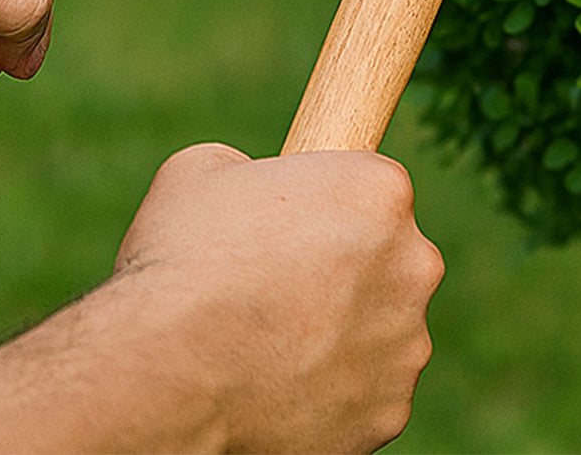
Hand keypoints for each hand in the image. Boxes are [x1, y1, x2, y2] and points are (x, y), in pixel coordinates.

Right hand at [112, 144, 442, 451]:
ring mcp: (405, 346)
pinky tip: (278, 383)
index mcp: (379, 191)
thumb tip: (251, 181)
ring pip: (380, 330)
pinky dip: (332, 391)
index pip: (374, 188)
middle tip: (281, 285)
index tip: (293, 225)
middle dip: (347, 270)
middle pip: (389, 259)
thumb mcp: (206, 168)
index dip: (328, 204)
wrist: (168, 373)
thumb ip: (252, 168)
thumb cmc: (184, 259)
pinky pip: (366, 392)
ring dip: (341, 332)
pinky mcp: (387, 413)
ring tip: (270, 339)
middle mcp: (412, 266)